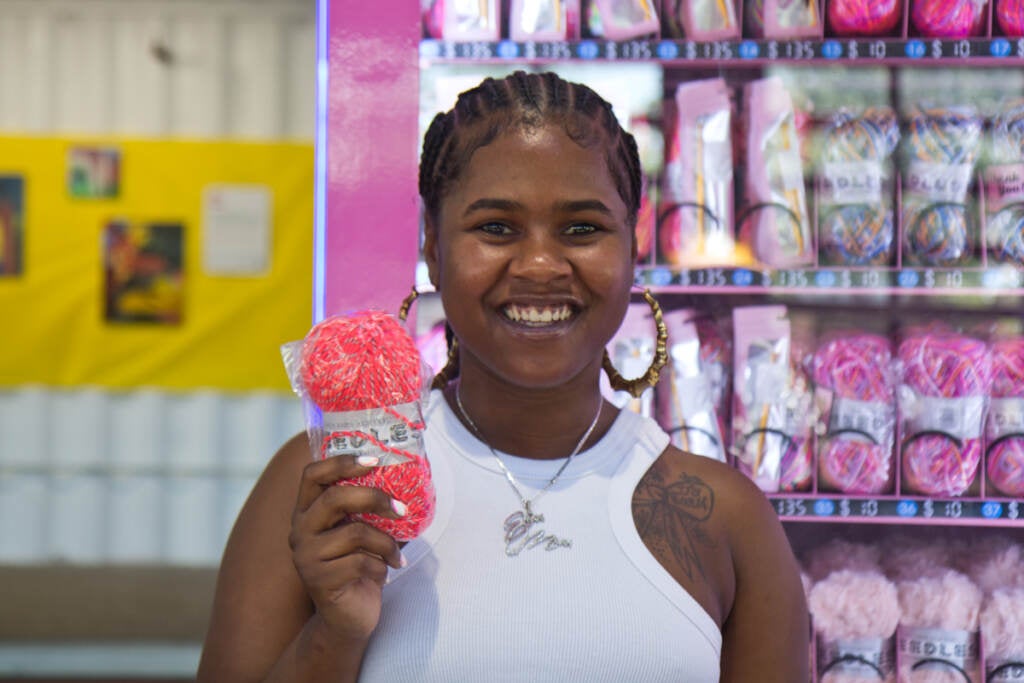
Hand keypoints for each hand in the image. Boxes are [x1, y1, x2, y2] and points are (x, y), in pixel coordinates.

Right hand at [289, 455, 405, 642]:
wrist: (348, 617)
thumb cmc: (359, 566)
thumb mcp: (363, 530)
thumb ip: (370, 507)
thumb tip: (409, 477)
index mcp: (307, 511)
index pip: (313, 474)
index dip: (342, 462)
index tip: (374, 459)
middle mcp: (299, 530)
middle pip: (335, 498)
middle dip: (374, 498)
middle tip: (402, 508)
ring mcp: (305, 556)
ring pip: (354, 532)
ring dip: (385, 542)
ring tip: (396, 554)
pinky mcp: (318, 581)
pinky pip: (361, 562)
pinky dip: (381, 566)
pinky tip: (386, 573)